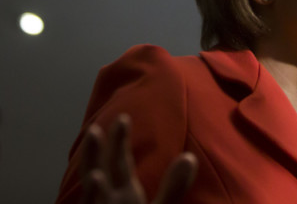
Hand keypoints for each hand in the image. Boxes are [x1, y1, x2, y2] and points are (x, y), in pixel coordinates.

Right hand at [79, 114, 197, 203]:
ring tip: (93, 158)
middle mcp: (107, 201)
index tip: (123, 117)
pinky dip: (93, 197)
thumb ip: (174, 186)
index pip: (119, 162)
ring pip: (91, 193)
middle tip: (96, 127)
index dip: (119, 141)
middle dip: (96, 151)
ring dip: (91, 176)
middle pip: (98, 170)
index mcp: (123, 193)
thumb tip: (189, 157)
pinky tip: (97, 181)